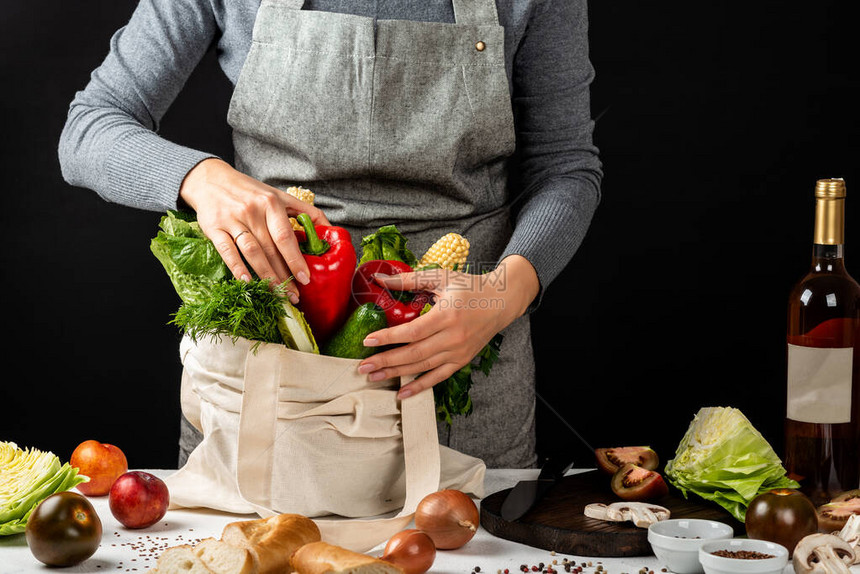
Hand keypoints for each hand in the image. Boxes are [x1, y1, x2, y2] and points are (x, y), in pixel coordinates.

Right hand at [179, 158, 329, 300]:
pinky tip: (246, 282)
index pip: (286, 236)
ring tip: (276, 293)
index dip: (296, 259)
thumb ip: (305, 211)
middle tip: (294, 295)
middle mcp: (252, 211)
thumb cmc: (249, 191)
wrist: (210, 179)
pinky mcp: (214, 228)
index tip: (306, 278)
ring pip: (252, 252)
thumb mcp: (278, 195)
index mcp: (271, 203)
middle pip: (271, 249)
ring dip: (265, 276)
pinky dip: (236, 267)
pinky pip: (227, 251)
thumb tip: (331, 230)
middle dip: (284, 275)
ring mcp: (232, 219)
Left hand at [358, 255, 539, 398]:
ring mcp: (458, 352)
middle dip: (386, 361)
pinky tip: (402, 394)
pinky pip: (438, 377)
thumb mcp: (442, 277)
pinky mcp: (461, 361)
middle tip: (362, 367)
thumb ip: (410, 279)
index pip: (413, 331)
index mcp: (447, 315)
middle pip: (414, 354)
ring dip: (396, 374)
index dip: (389, 338)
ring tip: (373, 377)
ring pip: (422, 367)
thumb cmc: (470, 287)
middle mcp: (453, 337)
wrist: (502, 302)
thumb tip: (380, 279)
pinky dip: (420, 387)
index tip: (367, 341)